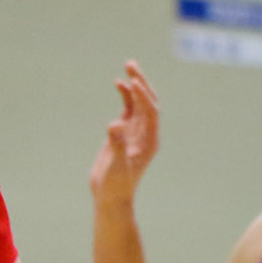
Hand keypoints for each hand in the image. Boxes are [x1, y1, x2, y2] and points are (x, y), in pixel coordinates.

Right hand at [89, 62, 158, 204]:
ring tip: (129, 66)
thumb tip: (114, 125)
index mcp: (150, 141)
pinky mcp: (124, 132)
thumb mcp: (116, 166)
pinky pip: (129, 108)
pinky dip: (126, 95)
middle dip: (142, 83)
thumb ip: (116, 145)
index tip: (132, 82)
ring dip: (135, 85)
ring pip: (139, 102)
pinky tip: (119, 83)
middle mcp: (146, 133)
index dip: (143, 96)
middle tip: (132, 65)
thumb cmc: (116, 185)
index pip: (150, 112)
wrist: (111, 197)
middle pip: (149, 102)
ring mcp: (136, 132)